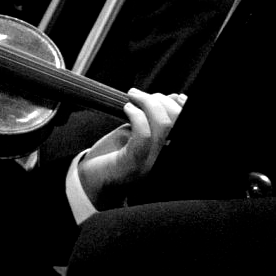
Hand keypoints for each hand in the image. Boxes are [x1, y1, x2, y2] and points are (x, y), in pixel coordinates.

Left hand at [75, 89, 186, 204]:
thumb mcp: (139, 132)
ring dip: (148, 103)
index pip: (184, 122)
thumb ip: (155, 118)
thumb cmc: (114, 155)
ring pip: (163, 125)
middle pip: (177, 120)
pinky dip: (136, 115)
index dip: (183, 106)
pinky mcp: (135, 163)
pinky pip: (143, 134)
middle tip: (140, 95)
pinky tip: (127, 109)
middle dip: (161, 101)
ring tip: (133, 98)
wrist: (91, 180)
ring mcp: (151, 162)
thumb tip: (175, 98)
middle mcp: (165, 158)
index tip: (174, 96)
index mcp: (168, 150)